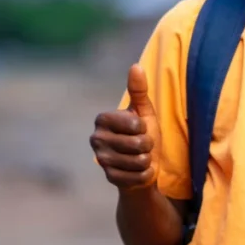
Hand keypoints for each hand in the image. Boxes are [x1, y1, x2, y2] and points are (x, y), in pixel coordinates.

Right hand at [91, 63, 159, 190]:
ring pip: (139, 161)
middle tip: (142, 145)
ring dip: (147, 160)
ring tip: (140, 157)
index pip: (134, 124)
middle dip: (148, 145)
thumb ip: (139, 90)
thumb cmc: (142, 133)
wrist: (141, 165)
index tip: (139, 128)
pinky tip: (138, 171)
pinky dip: (145, 174)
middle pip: (139, 144)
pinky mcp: (110, 178)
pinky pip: (138, 176)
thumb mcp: (143, 111)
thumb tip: (135, 66)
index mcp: (102, 120)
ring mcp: (102, 160)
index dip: (144, 127)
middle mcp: (96, 139)